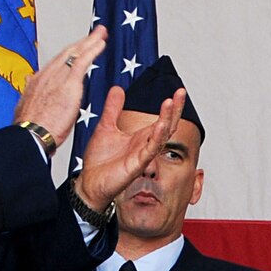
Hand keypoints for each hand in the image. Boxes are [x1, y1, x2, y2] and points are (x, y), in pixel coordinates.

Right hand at [12, 28, 107, 144]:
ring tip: (101, 33)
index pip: (56, 64)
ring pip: (75, 53)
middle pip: (66, 54)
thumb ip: (31, 95)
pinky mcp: (67, 84)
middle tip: (94, 34)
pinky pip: (82, 61)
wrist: (30, 135)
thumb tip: (30, 86)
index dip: (68, 54)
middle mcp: (46, 75)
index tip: (77, 49)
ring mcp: (56, 78)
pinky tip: (100, 44)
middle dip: (81, 42)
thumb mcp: (26, 108)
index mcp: (37, 82)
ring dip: (89, 41)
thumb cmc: (29, 130)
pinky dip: (92, 50)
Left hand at [78, 84, 187, 208]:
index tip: (179, 91)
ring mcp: (143, 155)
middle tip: (181, 92)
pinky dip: (156, 137)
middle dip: (175, 110)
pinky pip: (150, 150)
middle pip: (167, 126)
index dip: (172, 106)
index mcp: (141, 137)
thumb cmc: (99, 161)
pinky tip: (161, 125)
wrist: (89, 182)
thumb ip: (113, 108)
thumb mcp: (105, 126)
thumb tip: (118, 88)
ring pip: (161, 136)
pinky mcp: (137, 165)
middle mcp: (145, 145)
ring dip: (167, 119)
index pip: (162, 120)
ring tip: (170, 102)